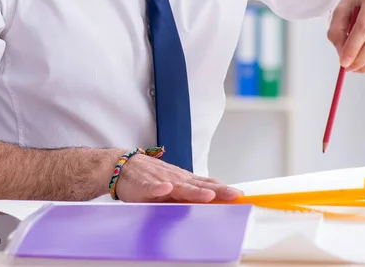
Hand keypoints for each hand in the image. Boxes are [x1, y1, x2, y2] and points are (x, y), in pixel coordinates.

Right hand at [114, 152, 242, 202]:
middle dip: (218, 191)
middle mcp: (176, 180)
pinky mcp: (144, 186)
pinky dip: (158, 190)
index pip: (207, 184)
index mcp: (184, 181)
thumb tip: (214, 198)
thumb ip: (191, 191)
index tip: (239, 194)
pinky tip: (165, 190)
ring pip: (179, 188)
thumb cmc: (151, 176)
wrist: (124, 165)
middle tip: (234, 194)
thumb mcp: (174, 182)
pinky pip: (151, 189)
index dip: (223, 189)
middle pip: (199, 186)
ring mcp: (160, 182)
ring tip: (208, 195)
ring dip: (194, 192)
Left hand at [327, 0, 364, 73]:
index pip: (364, 28)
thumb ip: (336, 29)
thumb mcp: (342, 8)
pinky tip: (364, 65)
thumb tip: (341, 53)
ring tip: (354, 67)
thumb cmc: (359, 4)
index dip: (352, 47)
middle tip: (347, 67)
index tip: (342, 61)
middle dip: (359, 59)